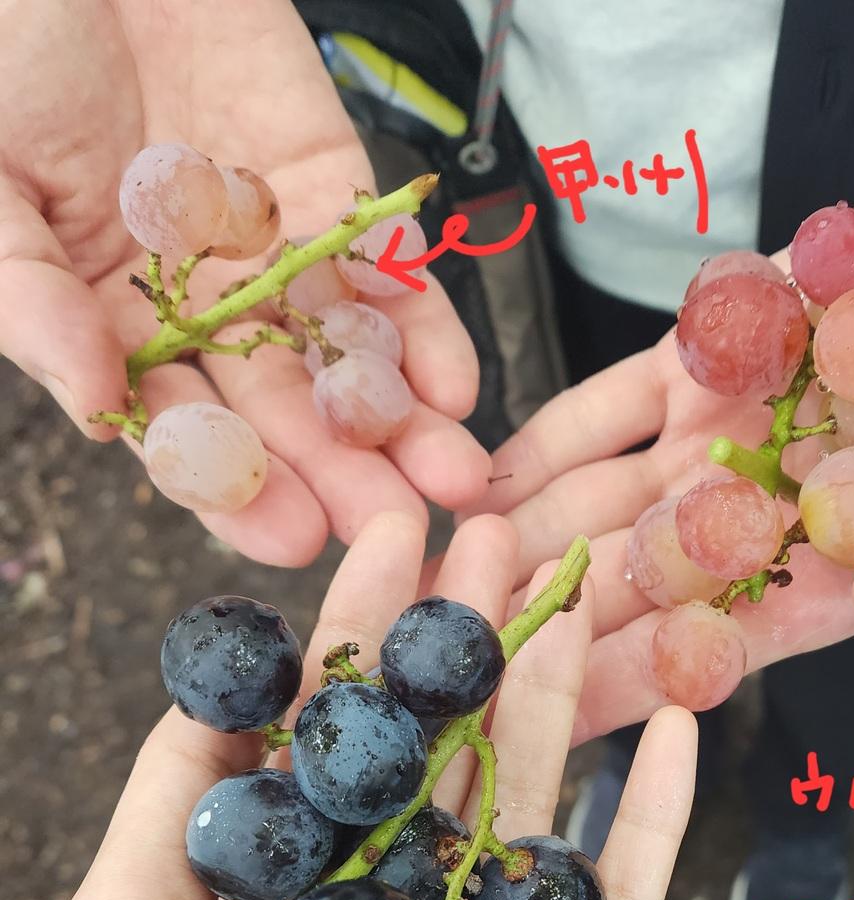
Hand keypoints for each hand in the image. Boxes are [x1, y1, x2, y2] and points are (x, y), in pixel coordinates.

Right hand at [0, 0, 489, 566]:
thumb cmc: (1, 53)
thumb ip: (32, 298)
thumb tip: (98, 411)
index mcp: (111, 325)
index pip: (182, 432)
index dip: (238, 488)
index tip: (292, 539)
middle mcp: (202, 308)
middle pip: (281, 412)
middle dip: (341, 473)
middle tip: (395, 525)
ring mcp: (273, 255)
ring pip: (342, 357)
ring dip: (401, 422)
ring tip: (452, 475)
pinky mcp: (333, 195)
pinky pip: (384, 272)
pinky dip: (422, 328)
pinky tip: (455, 388)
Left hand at [25, 511, 696, 899]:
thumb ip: (183, 798)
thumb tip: (220, 687)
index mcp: (299, 881)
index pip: (348, 726)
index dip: (371, 626)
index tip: (399, 532)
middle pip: (450, 745)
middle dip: (474, 636)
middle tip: (504, 526)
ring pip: (538, 799)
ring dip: (562, 694)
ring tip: (578, 593)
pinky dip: (656, 815)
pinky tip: (680, 728)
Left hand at [460, 140, 853, 739]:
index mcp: (835, 578)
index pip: (719, 650)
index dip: (634, 690)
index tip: (544, 729)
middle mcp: (766, 516)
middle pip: (638, 585)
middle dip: (546, 622)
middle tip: (447, 659)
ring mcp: (728, 434)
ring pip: (608, 500)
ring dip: (527, 539)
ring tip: (435, 578)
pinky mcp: (713, 349)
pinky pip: (616, 399)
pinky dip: (555, 432)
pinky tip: (480, 473)